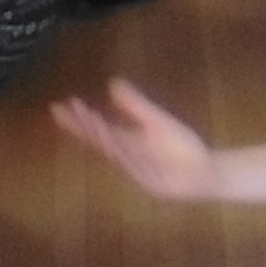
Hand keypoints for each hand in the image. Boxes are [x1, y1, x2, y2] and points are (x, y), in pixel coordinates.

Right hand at [48, 79, 223, 201]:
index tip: (59, 107)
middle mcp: (128, 157)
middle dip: (85, 126)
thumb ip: (135, 105)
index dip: (79, 120)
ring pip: (118, 152)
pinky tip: (118, 142)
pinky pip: (140, 166)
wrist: (206, 171)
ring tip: (91, 120)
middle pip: (102, 140)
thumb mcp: (157, 121)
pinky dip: (128, 154)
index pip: (98, 130)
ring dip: (104, 137)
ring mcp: (139, 170)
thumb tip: (112, 83)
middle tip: (65, 111)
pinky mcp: (153, 183)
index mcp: (127, 142)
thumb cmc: (182, 148)